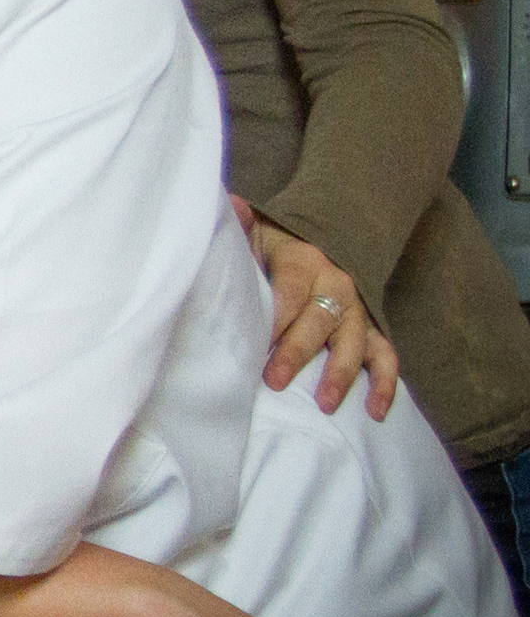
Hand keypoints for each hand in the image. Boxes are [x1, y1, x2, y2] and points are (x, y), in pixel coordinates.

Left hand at [252, 218, 399, 419]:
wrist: (319, 238)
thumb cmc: (275, 243)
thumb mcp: (256, 229)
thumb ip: (242, 223)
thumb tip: (231, 204)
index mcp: (305, 260)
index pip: (291, 291)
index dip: (277, 316)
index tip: (259, 341)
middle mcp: (336, 284)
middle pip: (319, 320)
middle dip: (298, 351)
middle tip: (273, 380)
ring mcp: (357, 309)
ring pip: (355, 342)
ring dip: (341, 373)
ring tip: (325, 404)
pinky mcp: (370, 328)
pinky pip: (385, 355)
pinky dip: (385, 384)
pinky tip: (376, 412)